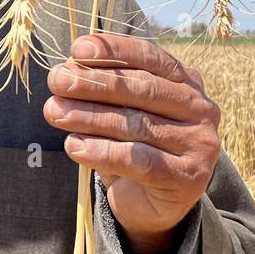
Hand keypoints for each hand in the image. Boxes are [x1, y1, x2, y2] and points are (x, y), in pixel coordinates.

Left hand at [43, 32, 220, 253]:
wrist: (155, 204)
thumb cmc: (134, 146)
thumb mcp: (121, 111)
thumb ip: (106, 90)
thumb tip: (68, 70)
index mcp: (186, 81)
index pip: (150, 57)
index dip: (115, 50)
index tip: (78, 49)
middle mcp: (200, 108)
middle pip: (142, 89)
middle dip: (94, 83)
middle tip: (57, 81)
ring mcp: (199, 143)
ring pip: (137, 124)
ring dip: (89, 116)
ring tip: (54, 112)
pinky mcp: (188, 177)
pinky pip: (138, 160)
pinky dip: (102, 152)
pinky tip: (74, 145)